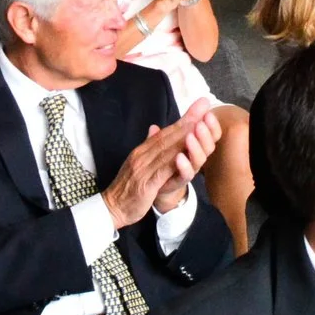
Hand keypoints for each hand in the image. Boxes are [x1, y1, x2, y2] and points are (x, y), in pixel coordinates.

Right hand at [105, 96, 219, 223]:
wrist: (111, 208)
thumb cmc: (127, 187)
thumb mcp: (138, 164)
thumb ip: (148, 146)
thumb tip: (155, 127)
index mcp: (142, 151)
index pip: (164, 132)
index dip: (183, 119)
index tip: (199, 106)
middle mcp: (142, 156)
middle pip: (167, 137)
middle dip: (187, 122)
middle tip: (204, 108)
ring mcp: (143, 169)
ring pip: (166, 151)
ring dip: (183, 138)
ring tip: (199, 126)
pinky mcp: (145, 185)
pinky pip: (161, 172)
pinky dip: (173, 164)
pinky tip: (184, 157)